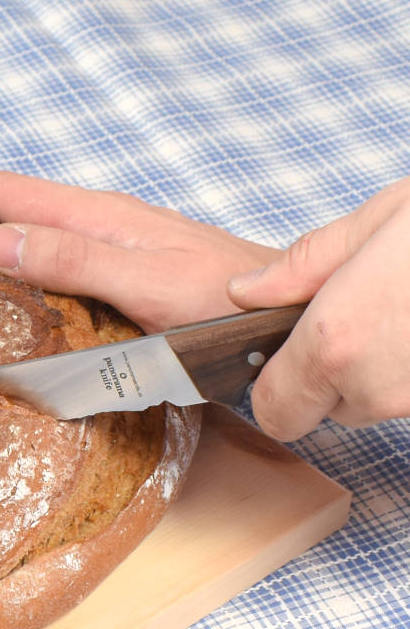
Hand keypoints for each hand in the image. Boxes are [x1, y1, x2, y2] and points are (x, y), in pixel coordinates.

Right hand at [0, 171, 279, 332]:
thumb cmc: (226, 308)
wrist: (280, 326)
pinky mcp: (114, 282)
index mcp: (96, 218)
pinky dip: (6, 281)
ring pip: (23, 240)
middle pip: (4, 210)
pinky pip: (45, 271)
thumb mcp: (147, 284)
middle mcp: (96, 228)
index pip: (1, 194)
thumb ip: (75, 260)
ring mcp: (106, 254)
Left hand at [227, 178, 409, 439]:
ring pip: (378, 404)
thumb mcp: (382, 217)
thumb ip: (304, 265)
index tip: (286, 353)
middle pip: (327, 410)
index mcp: (335, 343)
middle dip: (330, 374)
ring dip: (382, 370)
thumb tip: (245, 294)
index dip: (275, 385)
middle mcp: (375, 386)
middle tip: (365, 313)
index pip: (272, 411)